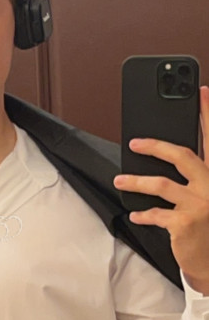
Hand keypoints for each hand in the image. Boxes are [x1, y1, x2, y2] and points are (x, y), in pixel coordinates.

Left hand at [113, 84, 208, 294]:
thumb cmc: (207, 228)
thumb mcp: (206, 197)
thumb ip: (196, 175)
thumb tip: (166, 155)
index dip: (208, 114)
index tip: (203, 92)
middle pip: (183, 155)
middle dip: (156, 145)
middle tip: (135, 142)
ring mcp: (200, 204)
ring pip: (161, 184)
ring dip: (136, 182)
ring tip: (120, 181)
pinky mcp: (185, 223)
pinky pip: (156, 213)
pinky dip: (143, 214)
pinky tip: (136, 214)